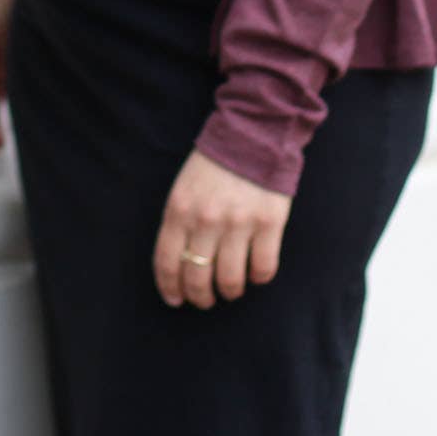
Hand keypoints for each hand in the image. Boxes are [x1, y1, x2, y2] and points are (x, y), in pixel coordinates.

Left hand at [152, 149, 291, 308]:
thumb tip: (179, 263)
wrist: (252, 135)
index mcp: (180, 209)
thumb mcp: (183, 188)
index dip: (170, 288)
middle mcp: (206, 219)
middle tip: (205, 299)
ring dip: (229, 292)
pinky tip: (255, 272)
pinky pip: (263, 269)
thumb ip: (179, 222)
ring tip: (230, 289)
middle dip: (199, 297)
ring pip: (230, 280)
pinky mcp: (268, 224)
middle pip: (198, 278)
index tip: (175, 300)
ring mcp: (239, 223)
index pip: (167, 261)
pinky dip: (258, 278)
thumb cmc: (213, 165)